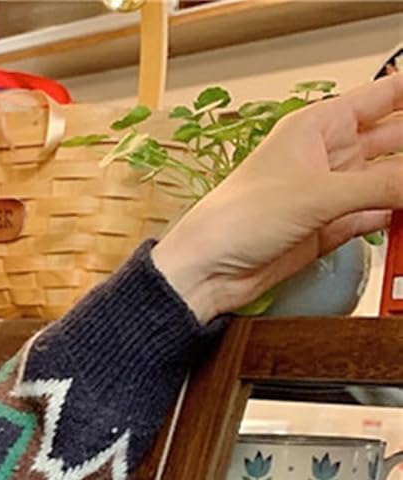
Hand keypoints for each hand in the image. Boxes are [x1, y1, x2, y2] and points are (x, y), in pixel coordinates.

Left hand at [151, 72, 402, 322]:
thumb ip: (381, 185)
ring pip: (387, 180)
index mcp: (319, 125)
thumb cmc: (235, 220)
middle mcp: (328, 154)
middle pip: (393, 138)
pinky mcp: (327, 229)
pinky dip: (393, 217)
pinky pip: (373, 216)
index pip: (385, 95)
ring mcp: (329, 193)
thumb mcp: (319, 194)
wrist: (205, 274)